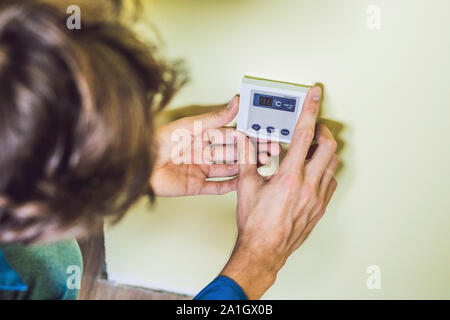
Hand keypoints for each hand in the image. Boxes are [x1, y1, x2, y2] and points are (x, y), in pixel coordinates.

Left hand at [150, 96, 280, 196]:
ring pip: (228, 169)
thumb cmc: (160, 141)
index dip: (247, 137)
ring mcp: (200, 170)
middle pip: (233, 153)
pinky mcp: (196, 186)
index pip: (231, 136)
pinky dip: (230, 186)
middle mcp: (203, 153)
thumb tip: (234, 102)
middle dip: (251, 153)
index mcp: (202, 136)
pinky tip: (243, 183)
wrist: (142, 164)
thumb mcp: (191, 126)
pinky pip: (216, 187)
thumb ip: (215, 118)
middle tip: (269, 152)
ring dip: (245, 168)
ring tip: (261, 166)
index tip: (263, 136)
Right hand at [220, 86, 338, 298]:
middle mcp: (308, 185)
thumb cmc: (255, 224)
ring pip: (332, 164)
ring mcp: (317, 198)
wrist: (264, 250)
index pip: (303, 134)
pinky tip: (311, 172)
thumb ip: (247, 157)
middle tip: (311, 128)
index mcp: (290, 177)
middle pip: (328, 146)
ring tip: (308, 150)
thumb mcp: (247, 186)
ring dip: (323, 152)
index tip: (315, 95)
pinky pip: (330, 182)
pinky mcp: (320, 208)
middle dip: (322, 131)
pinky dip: (324, 171)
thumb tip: (244, 139)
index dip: (310, 110)